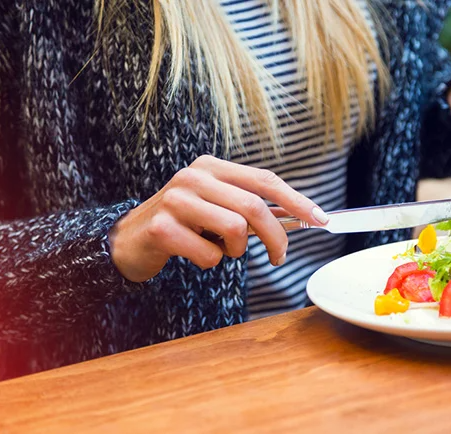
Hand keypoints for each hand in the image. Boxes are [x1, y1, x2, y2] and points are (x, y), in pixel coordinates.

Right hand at [109, 156, 328, 281]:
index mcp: (211, 167)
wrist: (130, 239)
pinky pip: (210, 254)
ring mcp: (176, 200)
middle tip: (278, 257)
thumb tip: (297, 217)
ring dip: (236, 251)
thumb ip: (248, 206)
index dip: (297, 200)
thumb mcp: (215, 206)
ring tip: (220, 249)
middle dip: (276, 237)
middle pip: (254, 206)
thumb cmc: (183, 224)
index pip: (264, 180)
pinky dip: (211, 262)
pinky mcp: (162, 228)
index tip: (321, 219)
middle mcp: (194, 176)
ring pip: (235, 229)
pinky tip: (194, 254)